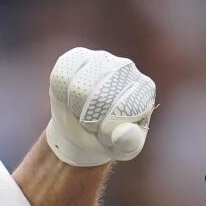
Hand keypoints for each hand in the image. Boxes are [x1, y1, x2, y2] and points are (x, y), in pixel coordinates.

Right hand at [45, 47, 156, 166]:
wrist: (84, 129)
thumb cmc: (109, 138)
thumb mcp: (123, 148)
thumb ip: (129, 142)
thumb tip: (123, 132)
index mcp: (144, 89)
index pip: (121, 110)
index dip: (106, 128)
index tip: (106, 131)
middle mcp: (126, 67)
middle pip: (99, 98)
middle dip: (89, 119)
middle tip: (92, 122)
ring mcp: (101, 59)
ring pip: (77, 88)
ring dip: (75, 108)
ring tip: (82, 111)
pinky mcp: (78, 57)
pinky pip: (61, 76)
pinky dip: (61, 94)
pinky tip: (70, 97)